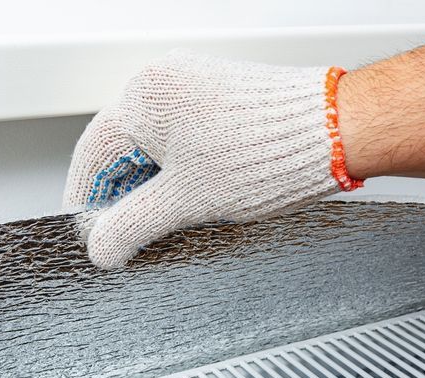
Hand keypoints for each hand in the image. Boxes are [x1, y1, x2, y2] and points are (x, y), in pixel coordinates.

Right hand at [63, 51, 359, 268]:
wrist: (335, 131)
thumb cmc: (266, 154)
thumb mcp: (183, 203)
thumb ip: (131, 228)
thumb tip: (100, 247)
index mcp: (143, 97)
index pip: (93, 156)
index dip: (89, 204)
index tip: (93, 236)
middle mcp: (164, 82)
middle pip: (121, 151)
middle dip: (125, 198)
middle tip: (132, 238)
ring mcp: (193, 87)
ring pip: (153, 148)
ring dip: (154, 188)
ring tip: (171, 222)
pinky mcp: (218, 100)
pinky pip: (181, 140)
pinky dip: (179, 173)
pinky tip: (194, 200)